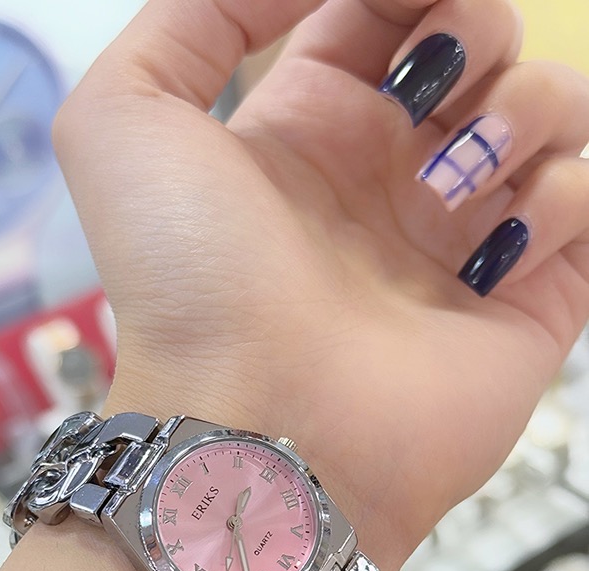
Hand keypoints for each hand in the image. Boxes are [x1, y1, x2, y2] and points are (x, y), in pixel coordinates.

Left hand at [53, 0, 588, 570]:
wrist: (257, 430)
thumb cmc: (190, 280)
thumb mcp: (125, 119)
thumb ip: (192, 19)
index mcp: (311, 128)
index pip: (383, 14)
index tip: (408, 5)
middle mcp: (392, 177)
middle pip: (480, 48)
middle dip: (474, 32)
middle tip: (430, 92)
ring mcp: (461, 240)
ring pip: (551, 115)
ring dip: (526, 109)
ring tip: (456, 181)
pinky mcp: (525, 304)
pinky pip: (585, 208)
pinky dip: (560, 204)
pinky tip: (492, 249)